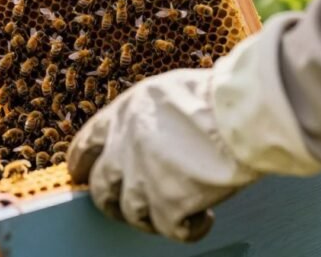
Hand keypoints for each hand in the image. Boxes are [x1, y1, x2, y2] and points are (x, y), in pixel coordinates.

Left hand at [67, 69, 259, 241]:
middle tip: (124, 206)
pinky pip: (171, 230)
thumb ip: (149, 113)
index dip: (82, 163)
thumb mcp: (166, 90)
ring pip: (132, 213)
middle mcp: (125, 148)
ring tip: (174, 211)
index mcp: (123, 115)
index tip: (81, 173)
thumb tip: (151, 128)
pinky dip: (190, 229)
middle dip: (111, 200)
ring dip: (152, 217)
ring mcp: (144, 179)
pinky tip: (204, 219)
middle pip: (102, 187)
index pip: (86, 144)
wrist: (239, 114)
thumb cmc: (215, 96)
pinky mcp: (170, 204)